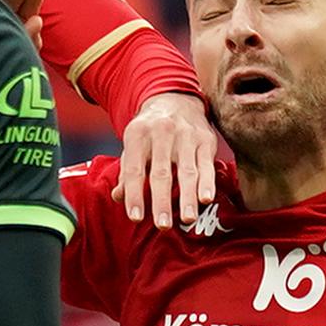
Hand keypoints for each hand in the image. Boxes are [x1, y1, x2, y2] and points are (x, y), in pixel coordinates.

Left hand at [112, 92, 216, 228]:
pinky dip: (207, 183)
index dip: (135, 195)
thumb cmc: (149, 131)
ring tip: (188, 219)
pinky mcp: (206, 139)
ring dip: (188, 197)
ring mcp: (186, 136)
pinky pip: (206, 165)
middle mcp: (162, 133)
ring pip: (187, 171)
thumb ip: (127, 171)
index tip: (135, 218)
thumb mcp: (133, 144)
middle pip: (162, 173)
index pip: (135, 170)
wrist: (175, 100)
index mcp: (138, 135)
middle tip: (163, 225)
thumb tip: (118, 197)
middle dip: (162, 201)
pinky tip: (206, 200)